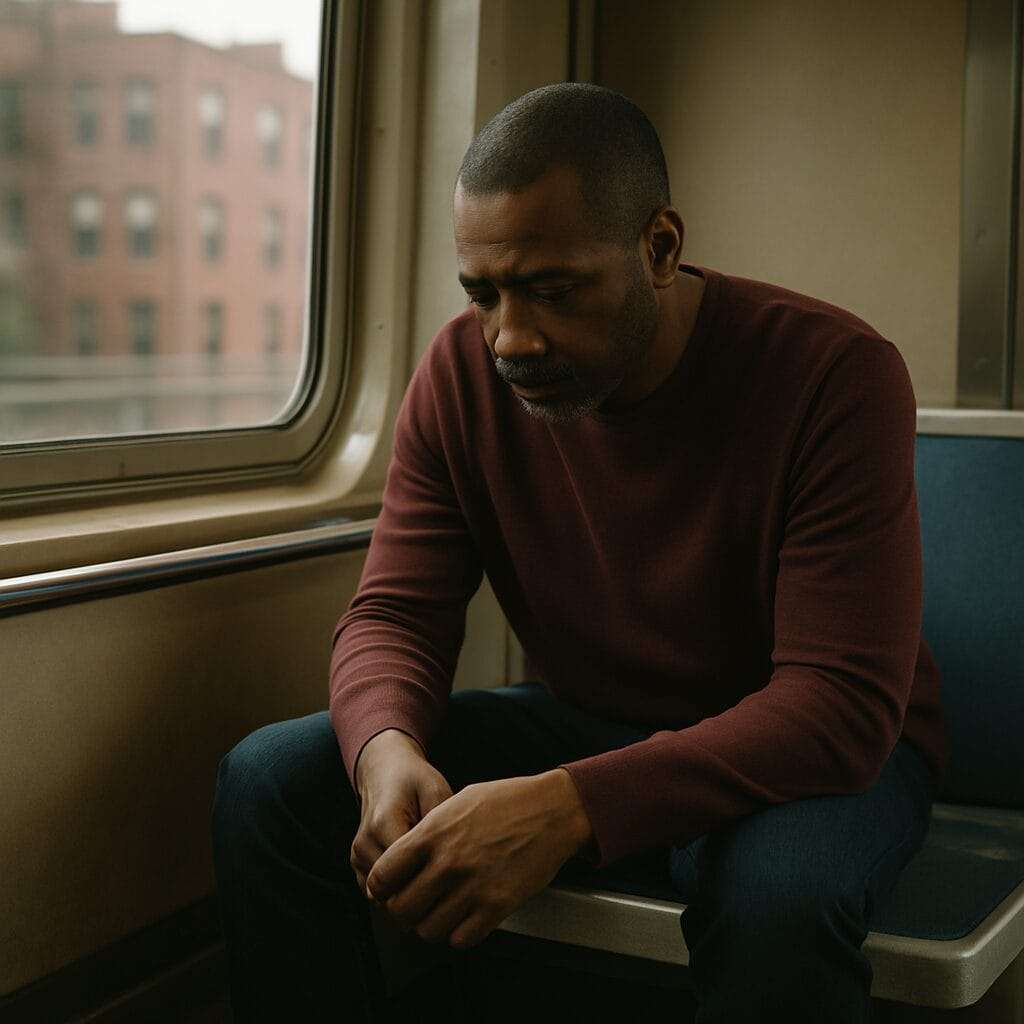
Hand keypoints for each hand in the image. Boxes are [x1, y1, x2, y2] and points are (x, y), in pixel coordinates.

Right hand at [350, 730, 452, 898]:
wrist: (384, 773)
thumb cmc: (415, 781)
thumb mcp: (435, 791)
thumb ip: (441, 827)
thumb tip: (451, 864)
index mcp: (384, 824)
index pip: (407, 873)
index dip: (434, 879)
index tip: (456, 874)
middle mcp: (365, 844)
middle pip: (396, 890)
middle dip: (423, 889)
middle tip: (449, 878)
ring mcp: (357, 857)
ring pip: (387, 896)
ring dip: (410, 890)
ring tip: (432, 870)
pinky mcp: (357, 865)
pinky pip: (380, 894)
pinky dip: (399, 888)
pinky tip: (417, 870)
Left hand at [365, 769, 591, 949]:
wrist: (552, 810)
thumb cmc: (509, 801)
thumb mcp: (458, 801)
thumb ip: (429, 829)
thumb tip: (406, 854)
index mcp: (433, 832)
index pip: (383, 875)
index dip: (381, 887)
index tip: (387, 890)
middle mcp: (449, 862)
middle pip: (401, 909)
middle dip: (403, 912)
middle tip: (414, 906)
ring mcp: (473, 887)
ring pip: (428, 930)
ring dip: (431, 925)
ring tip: (441, 913)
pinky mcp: (497, 906)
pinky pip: (461, 939)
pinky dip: (459, 935)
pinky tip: (465, 919)